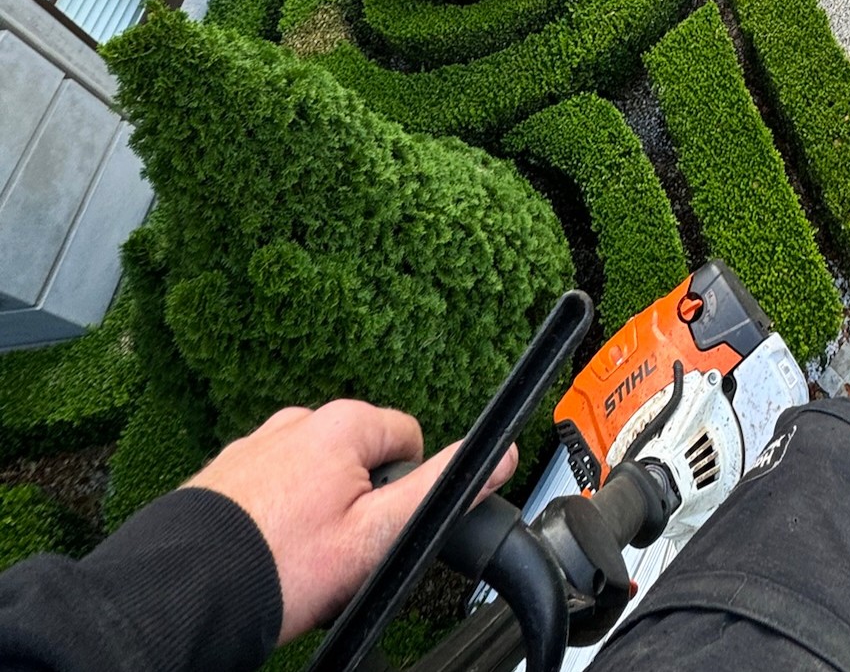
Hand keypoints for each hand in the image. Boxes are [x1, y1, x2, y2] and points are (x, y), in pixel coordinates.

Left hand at [184, 400, 516, 643]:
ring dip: (316, 513)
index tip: (375, 530)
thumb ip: (439, 489)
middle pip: (361, 458)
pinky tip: (266, 555)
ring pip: (317, 477)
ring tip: (294, 563)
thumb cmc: (279, 568)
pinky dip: (276, 519)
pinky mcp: (226, 472)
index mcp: (344, 424)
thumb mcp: (377, 536)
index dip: (403, 491)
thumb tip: (500, 452)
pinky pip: (274, 490)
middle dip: (357, 504)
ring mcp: (258, 444)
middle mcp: (300, 420)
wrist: (182, 594)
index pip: (409, 439)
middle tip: (334, 556)